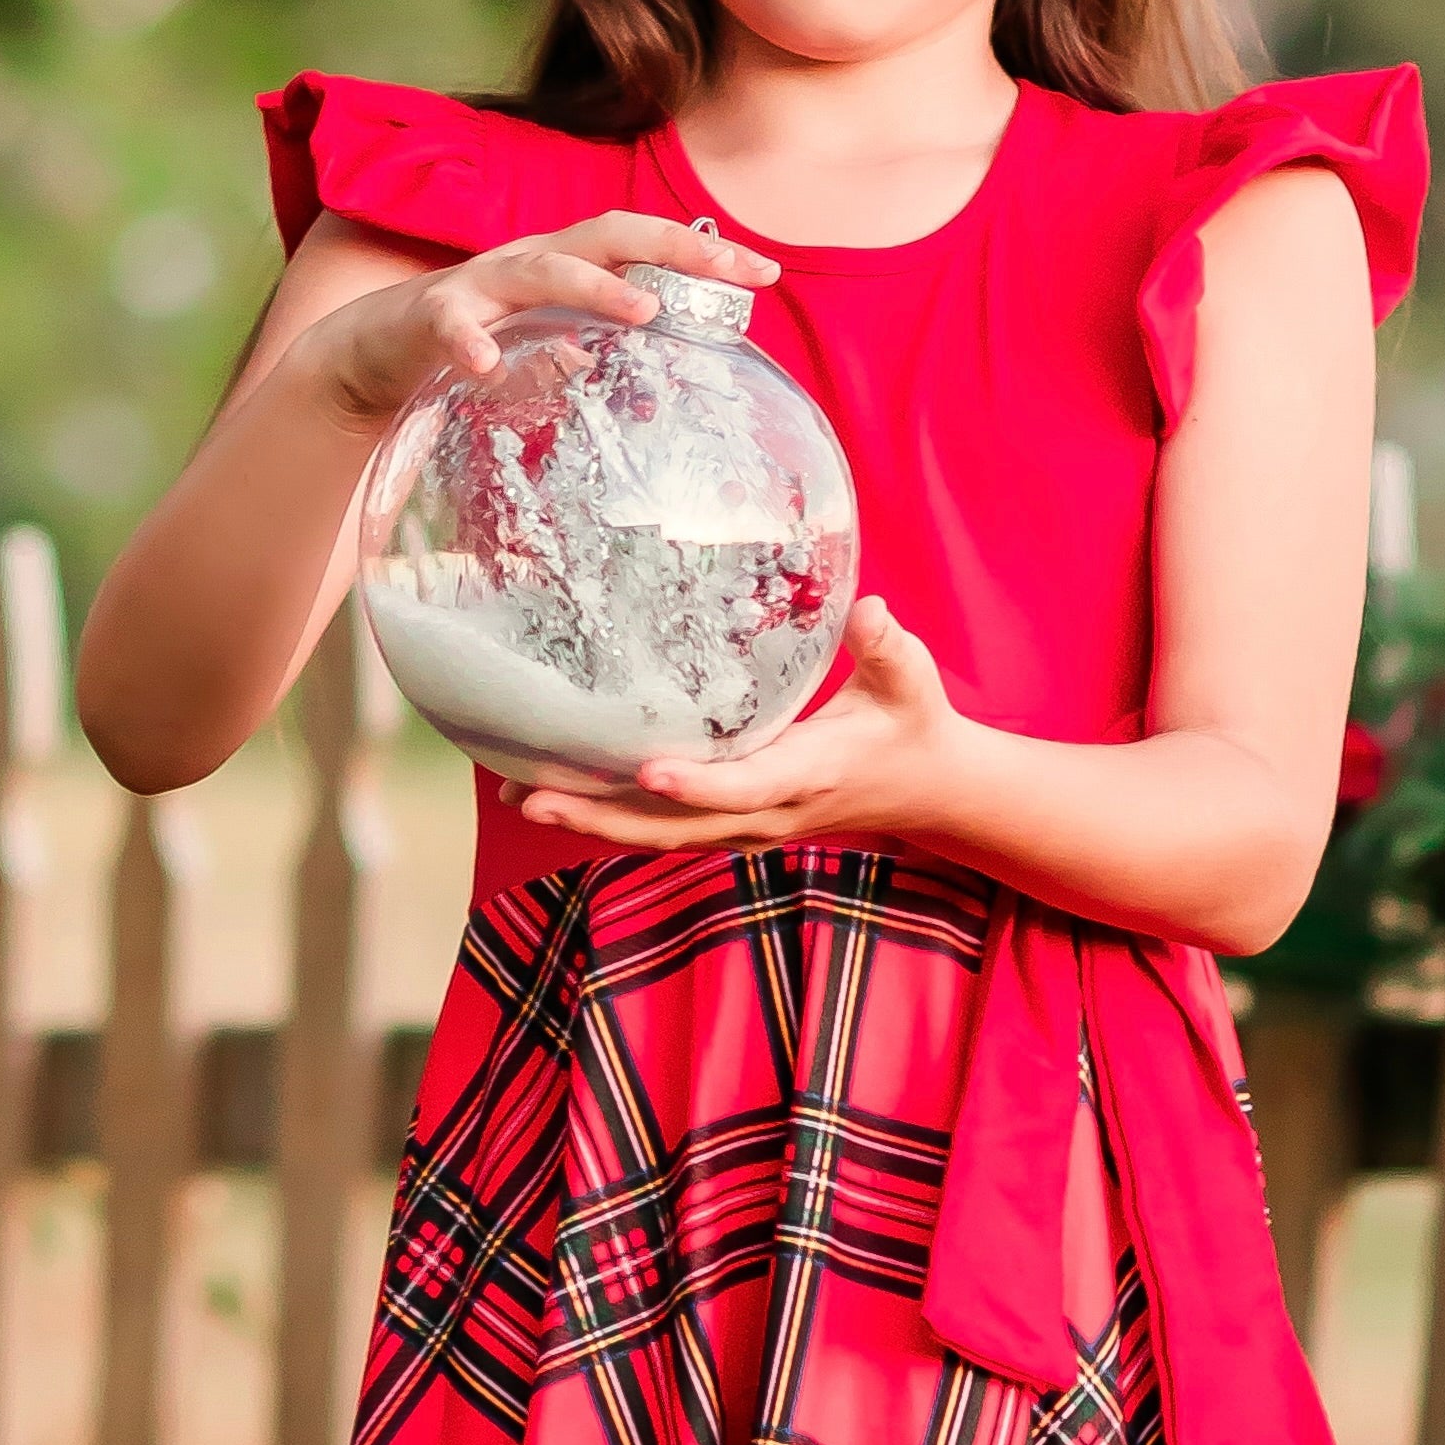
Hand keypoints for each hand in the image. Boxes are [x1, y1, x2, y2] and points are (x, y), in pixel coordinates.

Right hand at [291, 212, 777, 435]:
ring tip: (640, 314)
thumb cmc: (476, 348)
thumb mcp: (546, 353)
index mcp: (566, 265)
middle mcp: (531, 260)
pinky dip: (469, 342)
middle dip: (672, 247)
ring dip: (594, 288)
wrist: (376, 353)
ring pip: (544, 270)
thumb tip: (652, 385)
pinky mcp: (430, 315)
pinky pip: (453, 324)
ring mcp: (481, 283)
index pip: (645, 246)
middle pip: (609, 234)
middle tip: (728, 266)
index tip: (766, 272)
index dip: (704, 253)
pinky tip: (483, 368)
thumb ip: (594, 358)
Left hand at [509, 598, 958, 852]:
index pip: (746, 786)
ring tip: (520, 799)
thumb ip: (886, 646)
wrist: (925, 790)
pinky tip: (559, 799)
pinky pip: (664, 830)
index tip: (648, 769)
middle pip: (674, 827)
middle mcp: (768, 813)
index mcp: (807, 775)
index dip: (698, 785)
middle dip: (602, 816)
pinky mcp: (733, 824)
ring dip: (591, 821)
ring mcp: (746, 826)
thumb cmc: (912, 725)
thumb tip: (867, 608)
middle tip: (531, 800)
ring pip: (659, 836)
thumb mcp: (909, 680)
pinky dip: (610, 818)